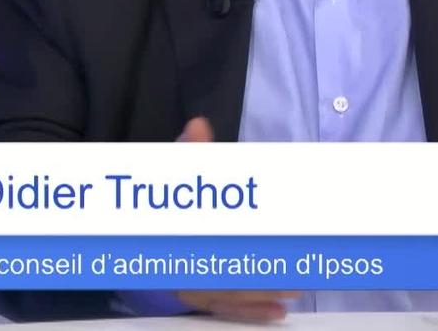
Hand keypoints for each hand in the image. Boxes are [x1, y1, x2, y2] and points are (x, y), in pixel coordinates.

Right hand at [173, 117, 298, 319]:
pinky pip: (222, 309)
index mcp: (185, 228)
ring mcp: (188, 281)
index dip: (247, 238)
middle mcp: (184, 257)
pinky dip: (249, 313)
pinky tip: (277, 314)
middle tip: (300, 272)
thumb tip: (197, 125)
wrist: (136, 233)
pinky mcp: (195, 296)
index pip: (214, 232)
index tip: (281, 240)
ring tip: (295, 290)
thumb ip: (191, 152)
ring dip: (262, 294)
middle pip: (225, 268)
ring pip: (228, 293)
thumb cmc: (166, 199)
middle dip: (263, 273)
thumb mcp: (174, 171)